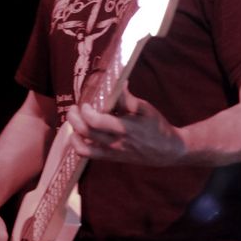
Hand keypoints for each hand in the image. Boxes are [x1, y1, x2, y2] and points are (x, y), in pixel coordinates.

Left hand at [67, 87, 185, 165]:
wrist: (167, 150)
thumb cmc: (157, 127)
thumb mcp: (146, 109)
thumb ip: (128, 98)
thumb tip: (117, 83)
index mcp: (124, 128)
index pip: (97, 122)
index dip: (87, 111)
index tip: (87, 103)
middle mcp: (115, 143)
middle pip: (86, 133)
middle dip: (74, 118)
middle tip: (74, 108)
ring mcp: (111, 152)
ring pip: (83, 148)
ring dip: (73, 134)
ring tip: (73, 122)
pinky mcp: (110, 158)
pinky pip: (89, 155)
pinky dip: (79, 145)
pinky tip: (79, 135)